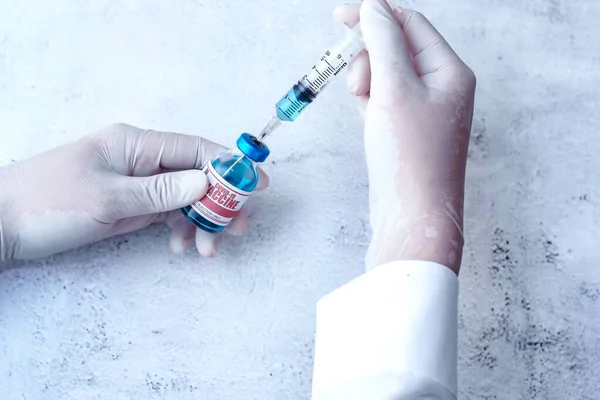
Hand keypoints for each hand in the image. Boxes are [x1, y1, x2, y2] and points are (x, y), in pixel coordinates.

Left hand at [0, 123, 267, 259]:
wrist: (4, 224)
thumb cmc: (48, 202)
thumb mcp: (108, 198)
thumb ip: (161, 191)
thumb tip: (206, 181)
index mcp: (136, 144)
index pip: (194, 149)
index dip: (229, 164)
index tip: (258, 183)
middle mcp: (142, 160)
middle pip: (195, 175)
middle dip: (219, 201)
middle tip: (237, 228)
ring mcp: (138, 183)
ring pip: (185, 197)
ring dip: (201, 220)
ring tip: (208, 249)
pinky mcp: (132, 204)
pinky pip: (168, 212)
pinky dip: (180, 228)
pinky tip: (182, 246)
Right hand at [334, 0, 475, 273]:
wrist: (411, 216)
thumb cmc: (409, 157)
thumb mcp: (394, 90)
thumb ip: (383, 42)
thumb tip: (373, 8)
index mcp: (450, 72)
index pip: (410, 25)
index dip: (375, 15)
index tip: (339, 17)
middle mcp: (441, 88)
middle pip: (396, 48)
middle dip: (369, 58)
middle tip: (358, 84)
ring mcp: (423, 110)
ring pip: (385, 74)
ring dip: (366, 81)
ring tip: (363, 105)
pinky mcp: (406, 130)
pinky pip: (383, 99)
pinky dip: (369, 101)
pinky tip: (366, 116)